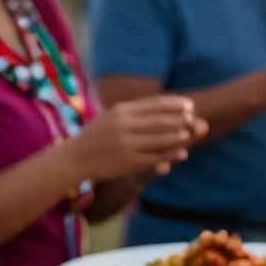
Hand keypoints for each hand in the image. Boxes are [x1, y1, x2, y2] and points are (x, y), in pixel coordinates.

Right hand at [66, 95, 204, 181]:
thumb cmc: (96, 136)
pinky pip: (154, 158)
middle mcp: (123, 126)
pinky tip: (182, 153)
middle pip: (159, 120)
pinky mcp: (128, 162)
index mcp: (120, 111)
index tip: (189, 104)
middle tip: (193, 118)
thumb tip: (164, 106)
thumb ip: (134, 111)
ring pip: (159, 139)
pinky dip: (170, 155)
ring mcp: (126, 145)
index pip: (153, 104)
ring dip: (178, 136)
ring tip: (189, 134)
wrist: (72, 158)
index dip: (174, 103)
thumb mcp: (111, 117)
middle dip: (179, 118)